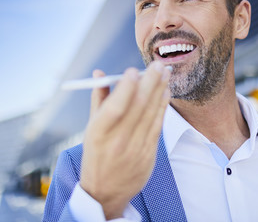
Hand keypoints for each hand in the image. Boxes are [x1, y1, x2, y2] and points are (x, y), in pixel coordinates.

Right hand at [79, 61, 170, 218]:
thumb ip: (98, 99)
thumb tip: (100, 73)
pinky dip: (162, 107)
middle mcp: (118, 142)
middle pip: (137, 107)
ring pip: (151, 114)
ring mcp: (135, 149)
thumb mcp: (91, 128)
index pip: (115, 107)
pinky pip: (158, 126)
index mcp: (98, 134)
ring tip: (165, 73)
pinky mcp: (149, 155)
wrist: (106, 191)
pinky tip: (165, 92)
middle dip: (150, 82)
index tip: (133, 70)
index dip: (126, 87)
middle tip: (158, 65)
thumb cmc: (96, 153)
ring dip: (160, 90)